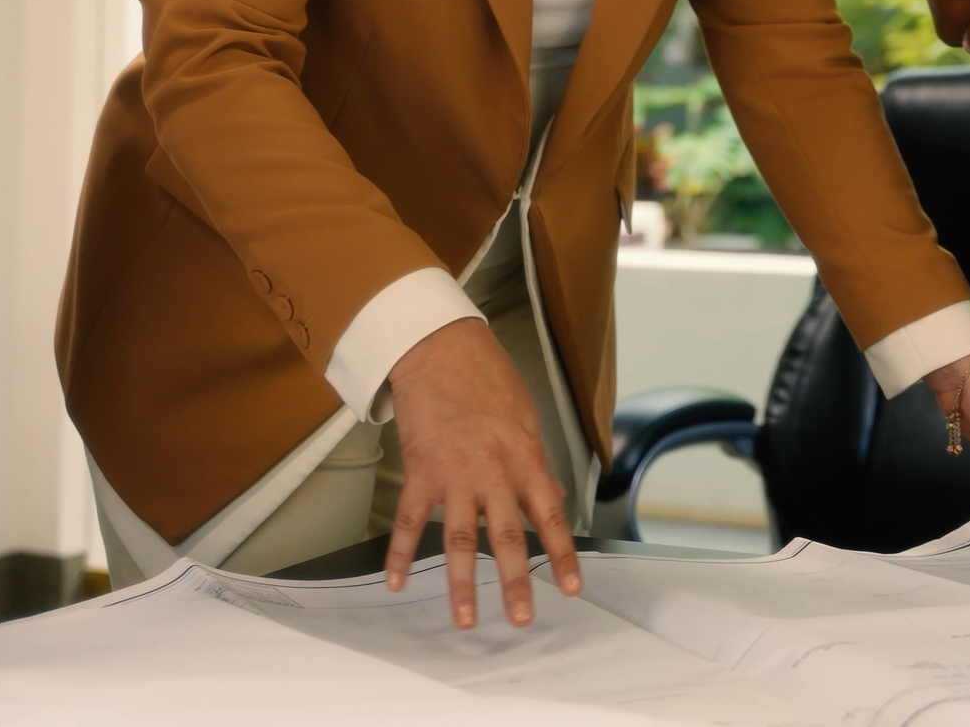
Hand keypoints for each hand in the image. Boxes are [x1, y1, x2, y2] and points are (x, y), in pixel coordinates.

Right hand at [385, 319, 581, 629]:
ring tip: (466, 619)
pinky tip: (396, 583)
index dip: (563, 554)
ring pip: (457, 541)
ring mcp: (453, 476)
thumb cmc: (487, 377)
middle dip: (516, 582)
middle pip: (505, 538)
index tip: (573, 588)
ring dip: (462, 583)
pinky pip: (407, 521)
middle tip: (522, 619)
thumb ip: (536, 462)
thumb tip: (551, 499)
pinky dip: (398, 554)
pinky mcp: (419, 472)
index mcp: (524, 458)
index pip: (550, 515)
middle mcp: (492, 473)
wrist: (438, 349)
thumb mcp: (526, 416)